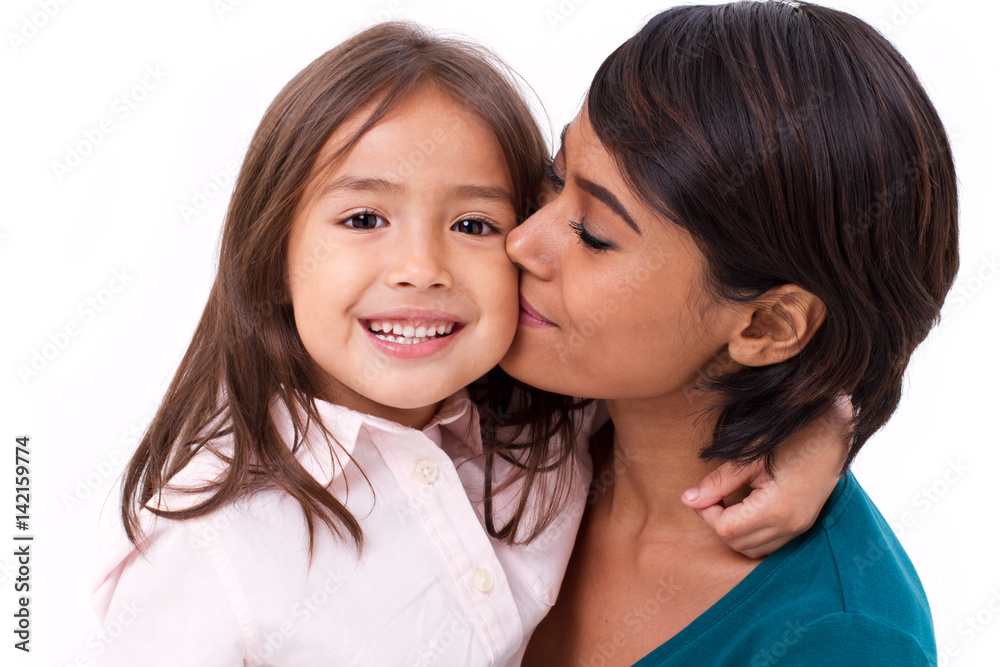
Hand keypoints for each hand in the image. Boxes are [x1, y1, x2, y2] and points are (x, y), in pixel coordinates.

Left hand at [681, 397, 851, 557]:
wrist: (833, 434)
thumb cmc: (791, 439)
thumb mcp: (748, 458)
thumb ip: (718, 482)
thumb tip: (688, 500)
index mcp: (776, 509)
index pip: (726, 530)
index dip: (707, 513)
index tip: (703, 494)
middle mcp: (789, 526)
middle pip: (737, 544)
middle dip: (718, 523)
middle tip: (712, 496)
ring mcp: (799, 528)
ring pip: (753, 549)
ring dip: (734, 532)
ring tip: (730, 501)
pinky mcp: (803, 525)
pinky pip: (769, 544)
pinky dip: (752, 533)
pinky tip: (747, 509)